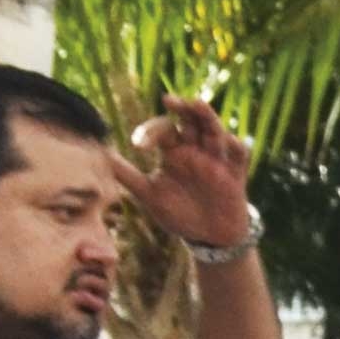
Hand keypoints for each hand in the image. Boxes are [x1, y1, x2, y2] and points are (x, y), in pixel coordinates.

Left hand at [114, 97, 258, 253]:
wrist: (209, 238)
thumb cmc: (180, 214)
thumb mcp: (149, 195)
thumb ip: (126, 175)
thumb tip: (100, 155)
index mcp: (175, 152)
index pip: (163, 130)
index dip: (150, 132)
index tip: (138, 146)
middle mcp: (195, 150)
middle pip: (190, 120)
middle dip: (182, 108)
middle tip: (168, 100)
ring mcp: (216, 160)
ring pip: (213, 130)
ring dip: (206, 116)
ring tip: (197, 105)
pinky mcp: (235, 175)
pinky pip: (239, 155)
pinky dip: (235, 146)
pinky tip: (229, 141)